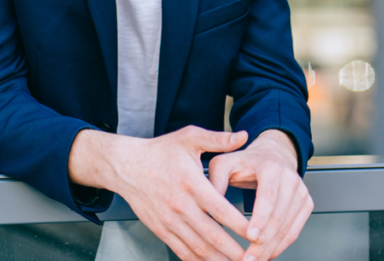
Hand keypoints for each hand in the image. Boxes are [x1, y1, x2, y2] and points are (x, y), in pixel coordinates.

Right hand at [69, 126, 251, 260]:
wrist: (126, 166)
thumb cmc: (161, 151)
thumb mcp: (190, 137)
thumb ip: (218, 139)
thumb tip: (244, 136)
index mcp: (191, 183)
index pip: (219, 209)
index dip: (239, 224)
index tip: (256, 234)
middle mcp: (180, 205)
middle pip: (211, 234)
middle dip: (233, 250)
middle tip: (253, 257)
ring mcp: (169, 220)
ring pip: (197, 247)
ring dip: (218, 259)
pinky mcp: (161, 229)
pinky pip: (181, 250)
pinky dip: (197, 260)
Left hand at [208, 130, 311, 260]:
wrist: (273, 155)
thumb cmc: (247, 162)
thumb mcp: (225, 163)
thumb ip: (215, 180)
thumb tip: (208, 205)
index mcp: (271, 167)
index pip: (268, 196)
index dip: (260, 218)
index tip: (250, 237)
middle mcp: (290, 179)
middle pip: (278, 216)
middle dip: (263, 243)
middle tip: (247, 259)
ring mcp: (301, 192)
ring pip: (287, 227)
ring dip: (271, 248)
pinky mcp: (306, 203)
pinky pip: (294, 230)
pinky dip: (281, 246)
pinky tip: (267, 254)